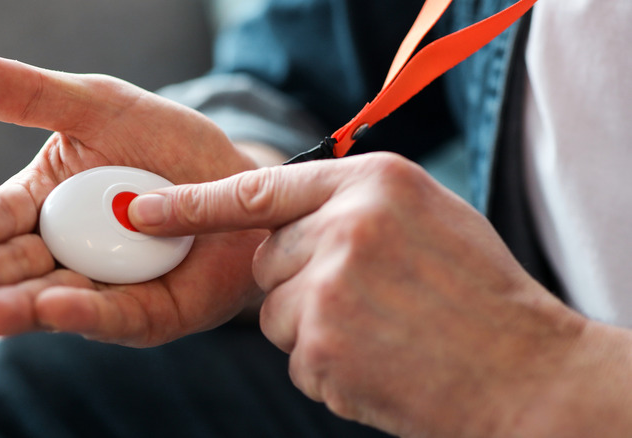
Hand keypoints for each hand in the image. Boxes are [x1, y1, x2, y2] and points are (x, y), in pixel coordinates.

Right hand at [0, 50, 267, 345]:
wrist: (239, 181)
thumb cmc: (169, 146)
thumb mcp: (103, 108)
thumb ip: (35, 96)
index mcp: (45, 205)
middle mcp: (64, 254)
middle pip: (14, 269)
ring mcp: (103, 288)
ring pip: (52, 301)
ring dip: (18, 307)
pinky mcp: (145, 316)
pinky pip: (113, 317)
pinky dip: (83, 315)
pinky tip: (54, 310)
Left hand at [129, 153, 599, 436]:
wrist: (523, 372)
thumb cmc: (479, 294)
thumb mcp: (428, 215)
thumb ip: (355, 204)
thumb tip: (285, 218)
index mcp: (372, 184)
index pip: (260, 187)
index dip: (194, 202)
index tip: (143, 210)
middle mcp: (343, 228)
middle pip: (267, 260)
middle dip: (298, 282)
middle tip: (364, 301)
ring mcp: (327, 290)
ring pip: (276, 314)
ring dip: (314, 329)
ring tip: (382, 334)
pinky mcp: (320, 349)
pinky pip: (297, 358)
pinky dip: (329, 367)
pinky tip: (380, 363)